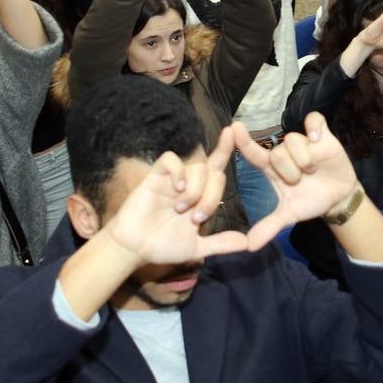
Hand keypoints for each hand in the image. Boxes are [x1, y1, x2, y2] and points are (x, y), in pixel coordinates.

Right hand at [102, 126, 247, 264]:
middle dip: (212, 196)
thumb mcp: (196, 248)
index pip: (217, 169)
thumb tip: (247, 244)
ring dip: (195, 190)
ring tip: (181, 209)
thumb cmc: (162, 246)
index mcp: (200, 197)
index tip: (233, 133)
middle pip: (213, 171)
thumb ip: (220, 244)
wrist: (136, 249)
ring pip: (196, 167)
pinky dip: (178, 172)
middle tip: (197, 218)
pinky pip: (171, 160)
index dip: (225, 150)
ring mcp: (172, 179)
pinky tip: (176, 189)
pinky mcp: (154, 177)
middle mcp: (188, 184)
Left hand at [232, 114, 360, 249]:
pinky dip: (315, 129)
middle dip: (291, 171)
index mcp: (271, 168)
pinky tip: (318, 139)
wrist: (337, 198)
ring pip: (294, 141)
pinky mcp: (321, 135)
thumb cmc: (309, 201)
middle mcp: (283, 151)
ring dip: (305, 159)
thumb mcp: (289, 215)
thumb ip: (269, 227)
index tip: (233, 128)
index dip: (243, 141)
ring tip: (313, 169)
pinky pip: (314, 120)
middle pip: (277, 152)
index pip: (254, 152)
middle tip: (301, 179)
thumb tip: (249, 246)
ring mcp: (302, 142)